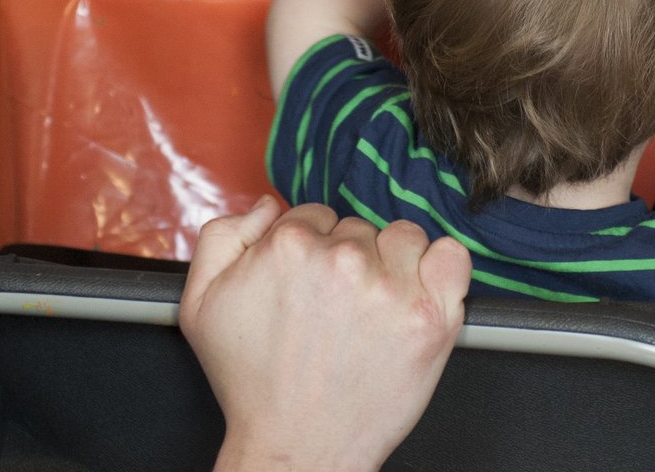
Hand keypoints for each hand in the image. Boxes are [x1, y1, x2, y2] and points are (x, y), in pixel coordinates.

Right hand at [180, 198, 471, 471]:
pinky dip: (441, 267)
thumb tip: (267, 205)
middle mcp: (344, 260)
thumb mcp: (202, 304)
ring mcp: (391, 288)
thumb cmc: (254, 385)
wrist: (296, 452)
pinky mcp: (430, 317)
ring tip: (372, 307)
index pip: (317, 216)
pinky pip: (452, 256)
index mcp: (290, 246)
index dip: (313, 250)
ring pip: (402, 237)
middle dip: (349, 260)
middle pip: (358, 228)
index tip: (311, 286)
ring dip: (392, 263)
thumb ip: (223, 235)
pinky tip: (420, 291)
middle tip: (335, 308)